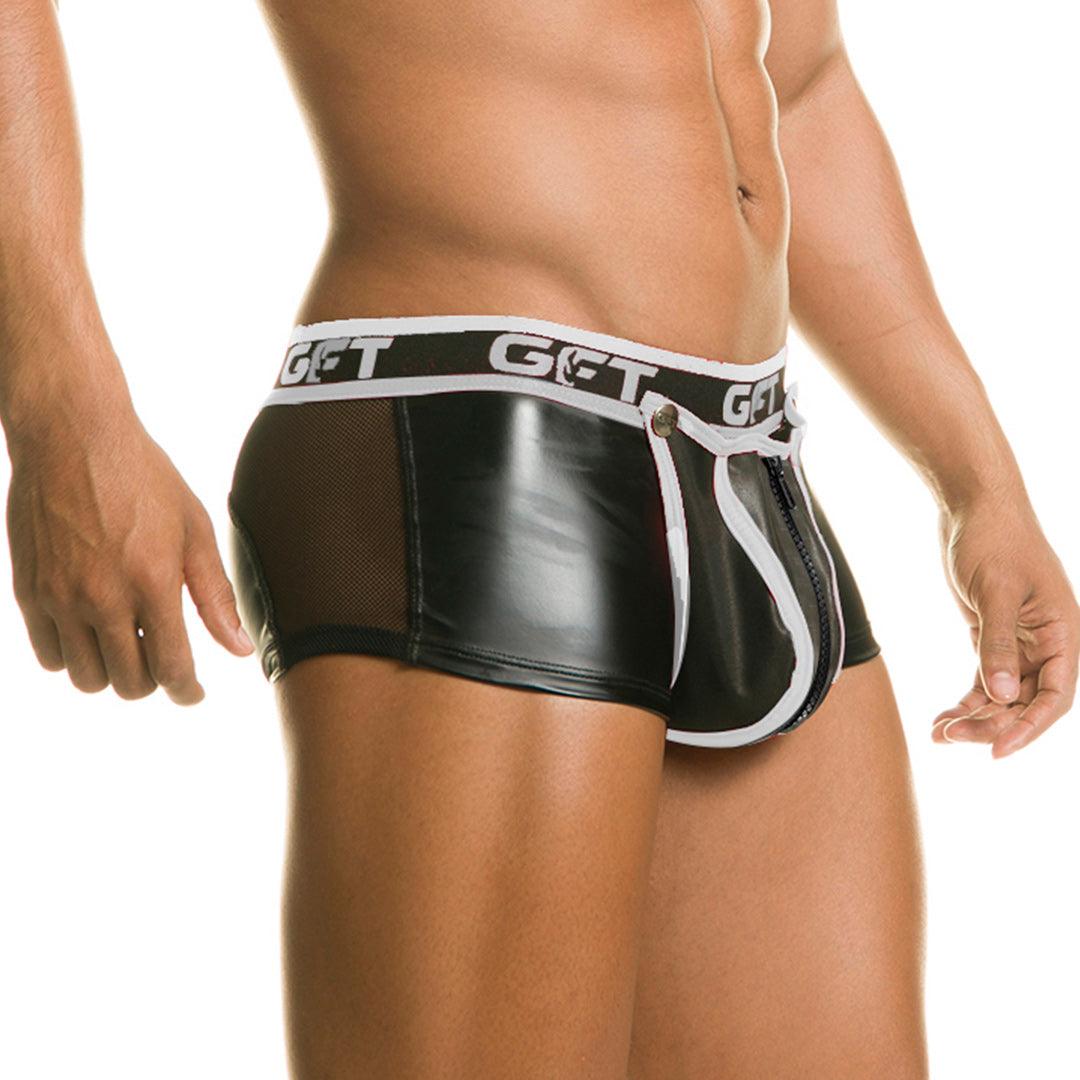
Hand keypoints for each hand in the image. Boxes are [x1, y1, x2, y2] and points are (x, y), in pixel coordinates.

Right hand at [5, 405, 253, 703]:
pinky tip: (92, 631)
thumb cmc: (144, 477)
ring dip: (112, 672)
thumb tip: (239, 650)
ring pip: (86, 678)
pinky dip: (73, 655)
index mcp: (152, 583)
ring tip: (127, 643)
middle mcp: (102, 598)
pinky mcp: (28, 590)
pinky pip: (49, 655)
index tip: (193, 693)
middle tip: (162, 659)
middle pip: (129, 683)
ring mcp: (60, 597)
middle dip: (152, 681)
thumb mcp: (195, 529)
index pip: (171, 668)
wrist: (72, 436)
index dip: (186, 691)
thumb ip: (215, 596)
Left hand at [931, 492, 1078, 756]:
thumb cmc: (995, 540)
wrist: (975, 506)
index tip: (997, 750)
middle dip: (992, 723)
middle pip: (1026, 702)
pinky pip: (985, 680)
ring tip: (939, 734)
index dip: (1030, 727)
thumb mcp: (995, 591)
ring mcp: (1020, 643)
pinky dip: (967, 700)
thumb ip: (998, 643)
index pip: (1056, 695)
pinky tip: (941, 719)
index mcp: (1064, 634)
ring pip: (1003, 695)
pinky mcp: (993, 637)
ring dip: (975, 716)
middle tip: (951, 737)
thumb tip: (1001, 695)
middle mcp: (1048, 644)